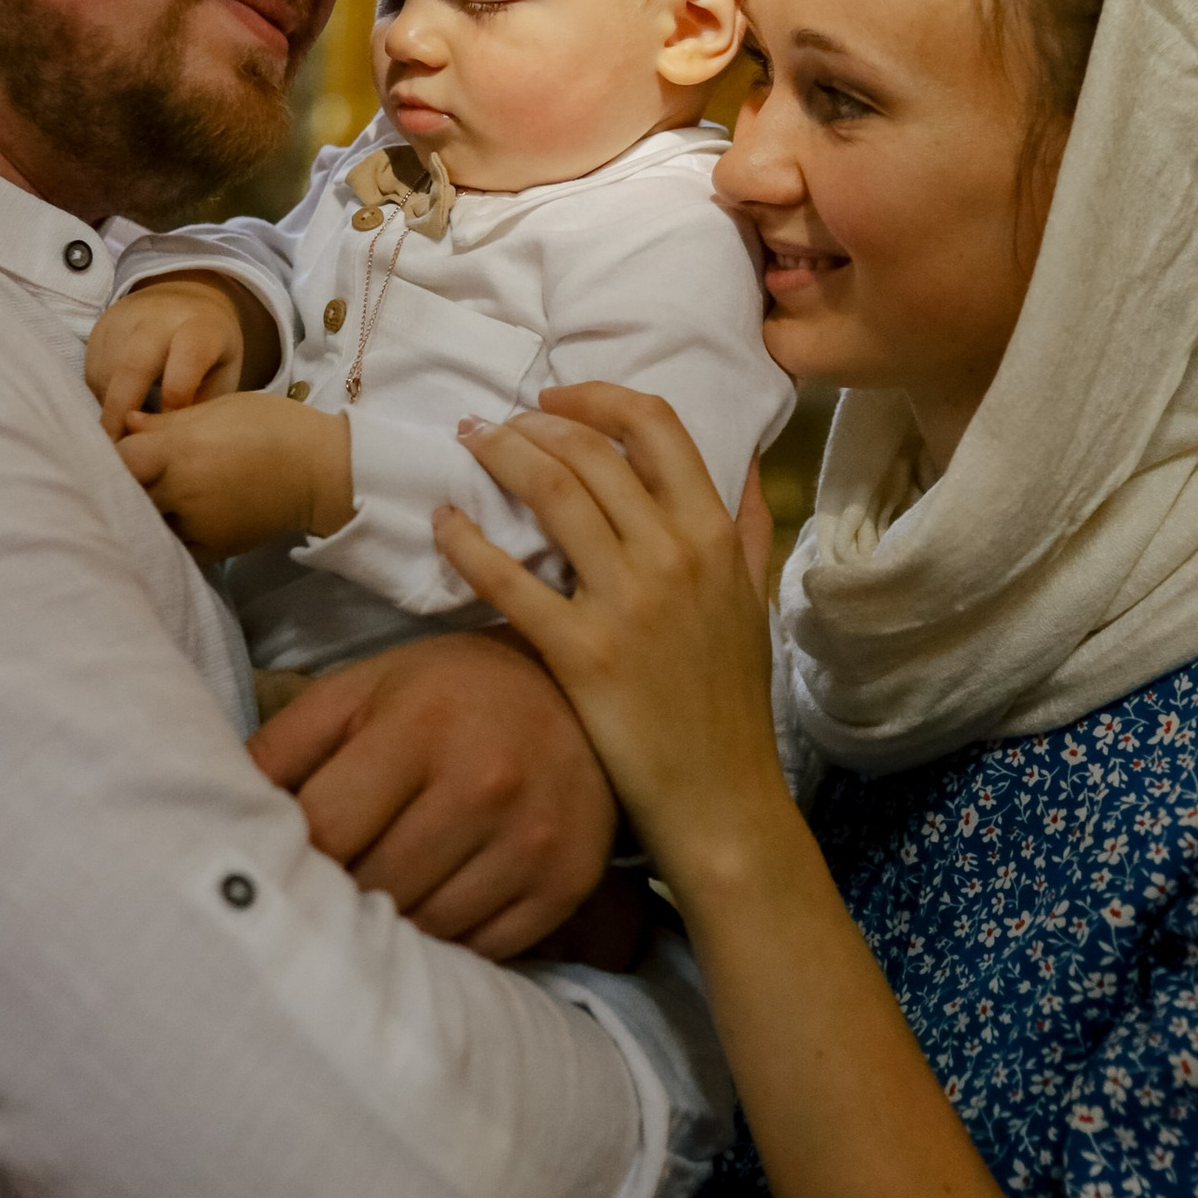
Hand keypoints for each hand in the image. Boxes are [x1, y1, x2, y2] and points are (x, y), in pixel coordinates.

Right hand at [87, 275, 276, 437]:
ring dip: (109, 412)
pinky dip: (100, 402)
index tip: (167, 434)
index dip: (176, 396)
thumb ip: (203, 405)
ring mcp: (122, 322)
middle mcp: (157, 319)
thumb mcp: (223, 371)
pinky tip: (114, 419)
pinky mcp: (97, 331)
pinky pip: (91, 374)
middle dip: (123, 413)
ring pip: (105, 374)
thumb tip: (174, 447)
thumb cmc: (209, 349)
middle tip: (119, 452)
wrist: (182, 298)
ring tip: (118, 443)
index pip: (187, 357)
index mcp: (200, 326)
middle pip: (134, 365)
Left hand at [119, 390, 351, 553]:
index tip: (118, 449)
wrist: (321, 469)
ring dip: (148, 512)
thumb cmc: (272, 426)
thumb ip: (166, 421)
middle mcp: (181, 490)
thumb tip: (125, 423)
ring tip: (156, 497)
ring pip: (149, 523)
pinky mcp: (213, 548)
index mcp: (179, 450)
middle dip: (125, 486)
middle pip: (128, 494)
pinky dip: (173, 535)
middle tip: (129, 476)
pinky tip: (181, 518)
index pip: (119, 458)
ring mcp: (196, 523)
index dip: (114, 453)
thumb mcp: (218, 408)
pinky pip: (177, 546)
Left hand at [250, 631, 618, 956]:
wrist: (571, 693)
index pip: (327, 831)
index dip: (290, 860)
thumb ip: (281, 747)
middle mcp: (484, 783)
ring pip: (429, 927)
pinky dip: (449, 941)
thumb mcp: (357, 692)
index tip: (275, 869)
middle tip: (318, 898)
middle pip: (376, 887)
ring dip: (390, 927)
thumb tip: (213, 812)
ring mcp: (532, 839)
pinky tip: (431, 910)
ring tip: (372, 906)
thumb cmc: (442, 694)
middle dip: (337, 898)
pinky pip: (485, 947)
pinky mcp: (566, 882)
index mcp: (419, 728)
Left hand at [435, 388, 790, 887]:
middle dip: (532, 423)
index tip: (555, 397)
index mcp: (713, 536)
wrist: (721, 800)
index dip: (596, 397)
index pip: (656, 427)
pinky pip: (511, 579)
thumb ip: (748, 531)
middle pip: (590, 450)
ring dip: (500, 455)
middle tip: (493, 425)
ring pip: (552, 494)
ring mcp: (627, 601)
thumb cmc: (733, 704)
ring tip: (467, 447)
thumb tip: (748, 471)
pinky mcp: (582, 653)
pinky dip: (468, 542)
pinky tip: (443, 523)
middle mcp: (673, 555)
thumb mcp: (754, 602)